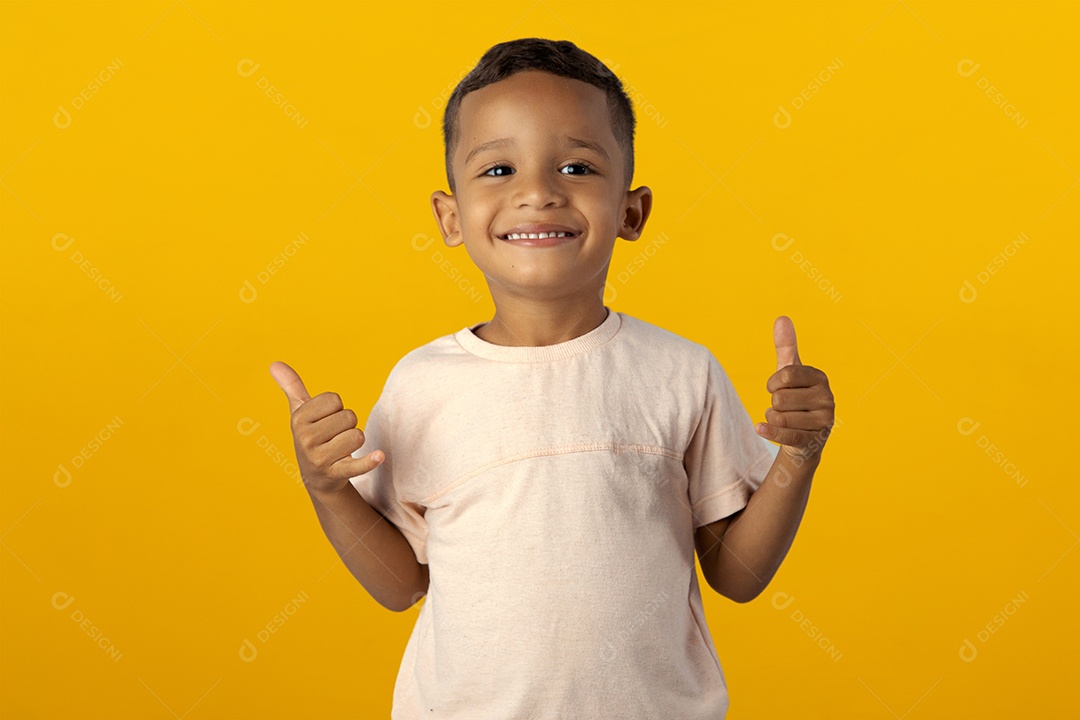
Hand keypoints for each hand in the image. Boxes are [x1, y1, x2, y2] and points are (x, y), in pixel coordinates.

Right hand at [269, 361, 383, 494]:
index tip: (327, 421)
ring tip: (341, 449)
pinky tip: (379, 456)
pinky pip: (357, 465)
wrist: (316, 477)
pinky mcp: (336, 473)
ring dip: (355, 441)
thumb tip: (274, 363)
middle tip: (335, 437)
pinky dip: (369, 461)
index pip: (335, 399)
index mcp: (298, 419)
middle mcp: (305, 439)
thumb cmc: (311, 436)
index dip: (337, 409)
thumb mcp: (300, 412)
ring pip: (357, 435)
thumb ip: (291, 387)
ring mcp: (319, 458)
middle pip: (349, 417)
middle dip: (348, 425)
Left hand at [755, 316, 834, 461]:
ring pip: (779, 416)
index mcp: (820, 378)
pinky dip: (769, 431)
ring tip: (785, 420)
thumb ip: (786, 347)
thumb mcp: (789, 373)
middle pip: (779, 397)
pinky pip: (786, 434)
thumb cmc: (795, 398)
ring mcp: (824, 421)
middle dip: (773, 404)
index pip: (785, 375)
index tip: (777, 388)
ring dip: (773, 419)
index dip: (773, 383)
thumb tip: (782, 318)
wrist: (803, 437)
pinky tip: (759, 428)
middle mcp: (827, 398)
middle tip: (785, 408)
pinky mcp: (814, 440)